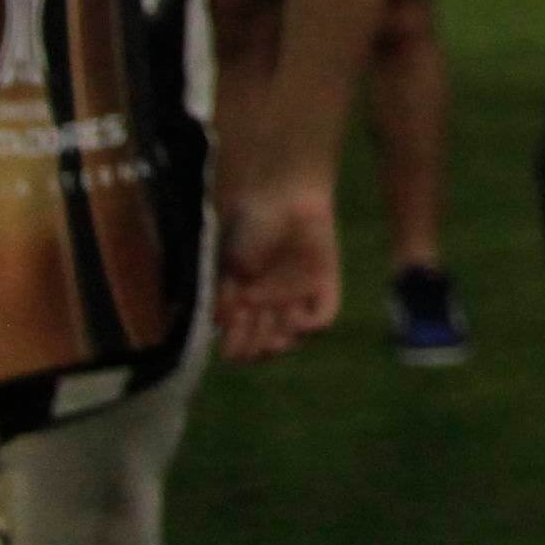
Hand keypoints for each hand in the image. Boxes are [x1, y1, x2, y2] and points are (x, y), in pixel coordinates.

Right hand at [213, 173, 343, 360]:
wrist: (281, 194)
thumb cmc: (247, 226)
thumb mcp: (227, 263)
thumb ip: (223, 295)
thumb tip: (221, 324)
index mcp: (242, 308)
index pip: (237, 348)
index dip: (234, 348)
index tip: (228, 333)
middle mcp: (269, 310)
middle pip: (263, 350)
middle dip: (254, 347)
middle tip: (248, 324)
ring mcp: (297, 300)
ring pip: (289, 341)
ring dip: (277, 342)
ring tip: (269, 327)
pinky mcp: (323, 287)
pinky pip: (322, 320)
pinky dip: (307, 326)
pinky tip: (292, 317)